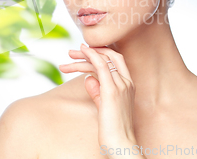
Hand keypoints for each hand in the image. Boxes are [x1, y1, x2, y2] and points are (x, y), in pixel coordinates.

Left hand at [59, 44, 143, 158]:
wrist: (121, 145)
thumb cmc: (113, 130)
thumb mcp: (104, 106)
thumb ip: (97, 91)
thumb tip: (87, 78)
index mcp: (128, 85)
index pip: (116, 60)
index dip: (101, 52)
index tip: (84, 52)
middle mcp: (126, 82)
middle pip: (109, 56)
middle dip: (91, 50)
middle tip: (72, 52)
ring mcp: (120, 85)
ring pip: (102, 60)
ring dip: (84, 54)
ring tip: (68, 55)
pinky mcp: (111, 91)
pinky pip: (101, 65)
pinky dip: (91, 55)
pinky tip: (82, 52)